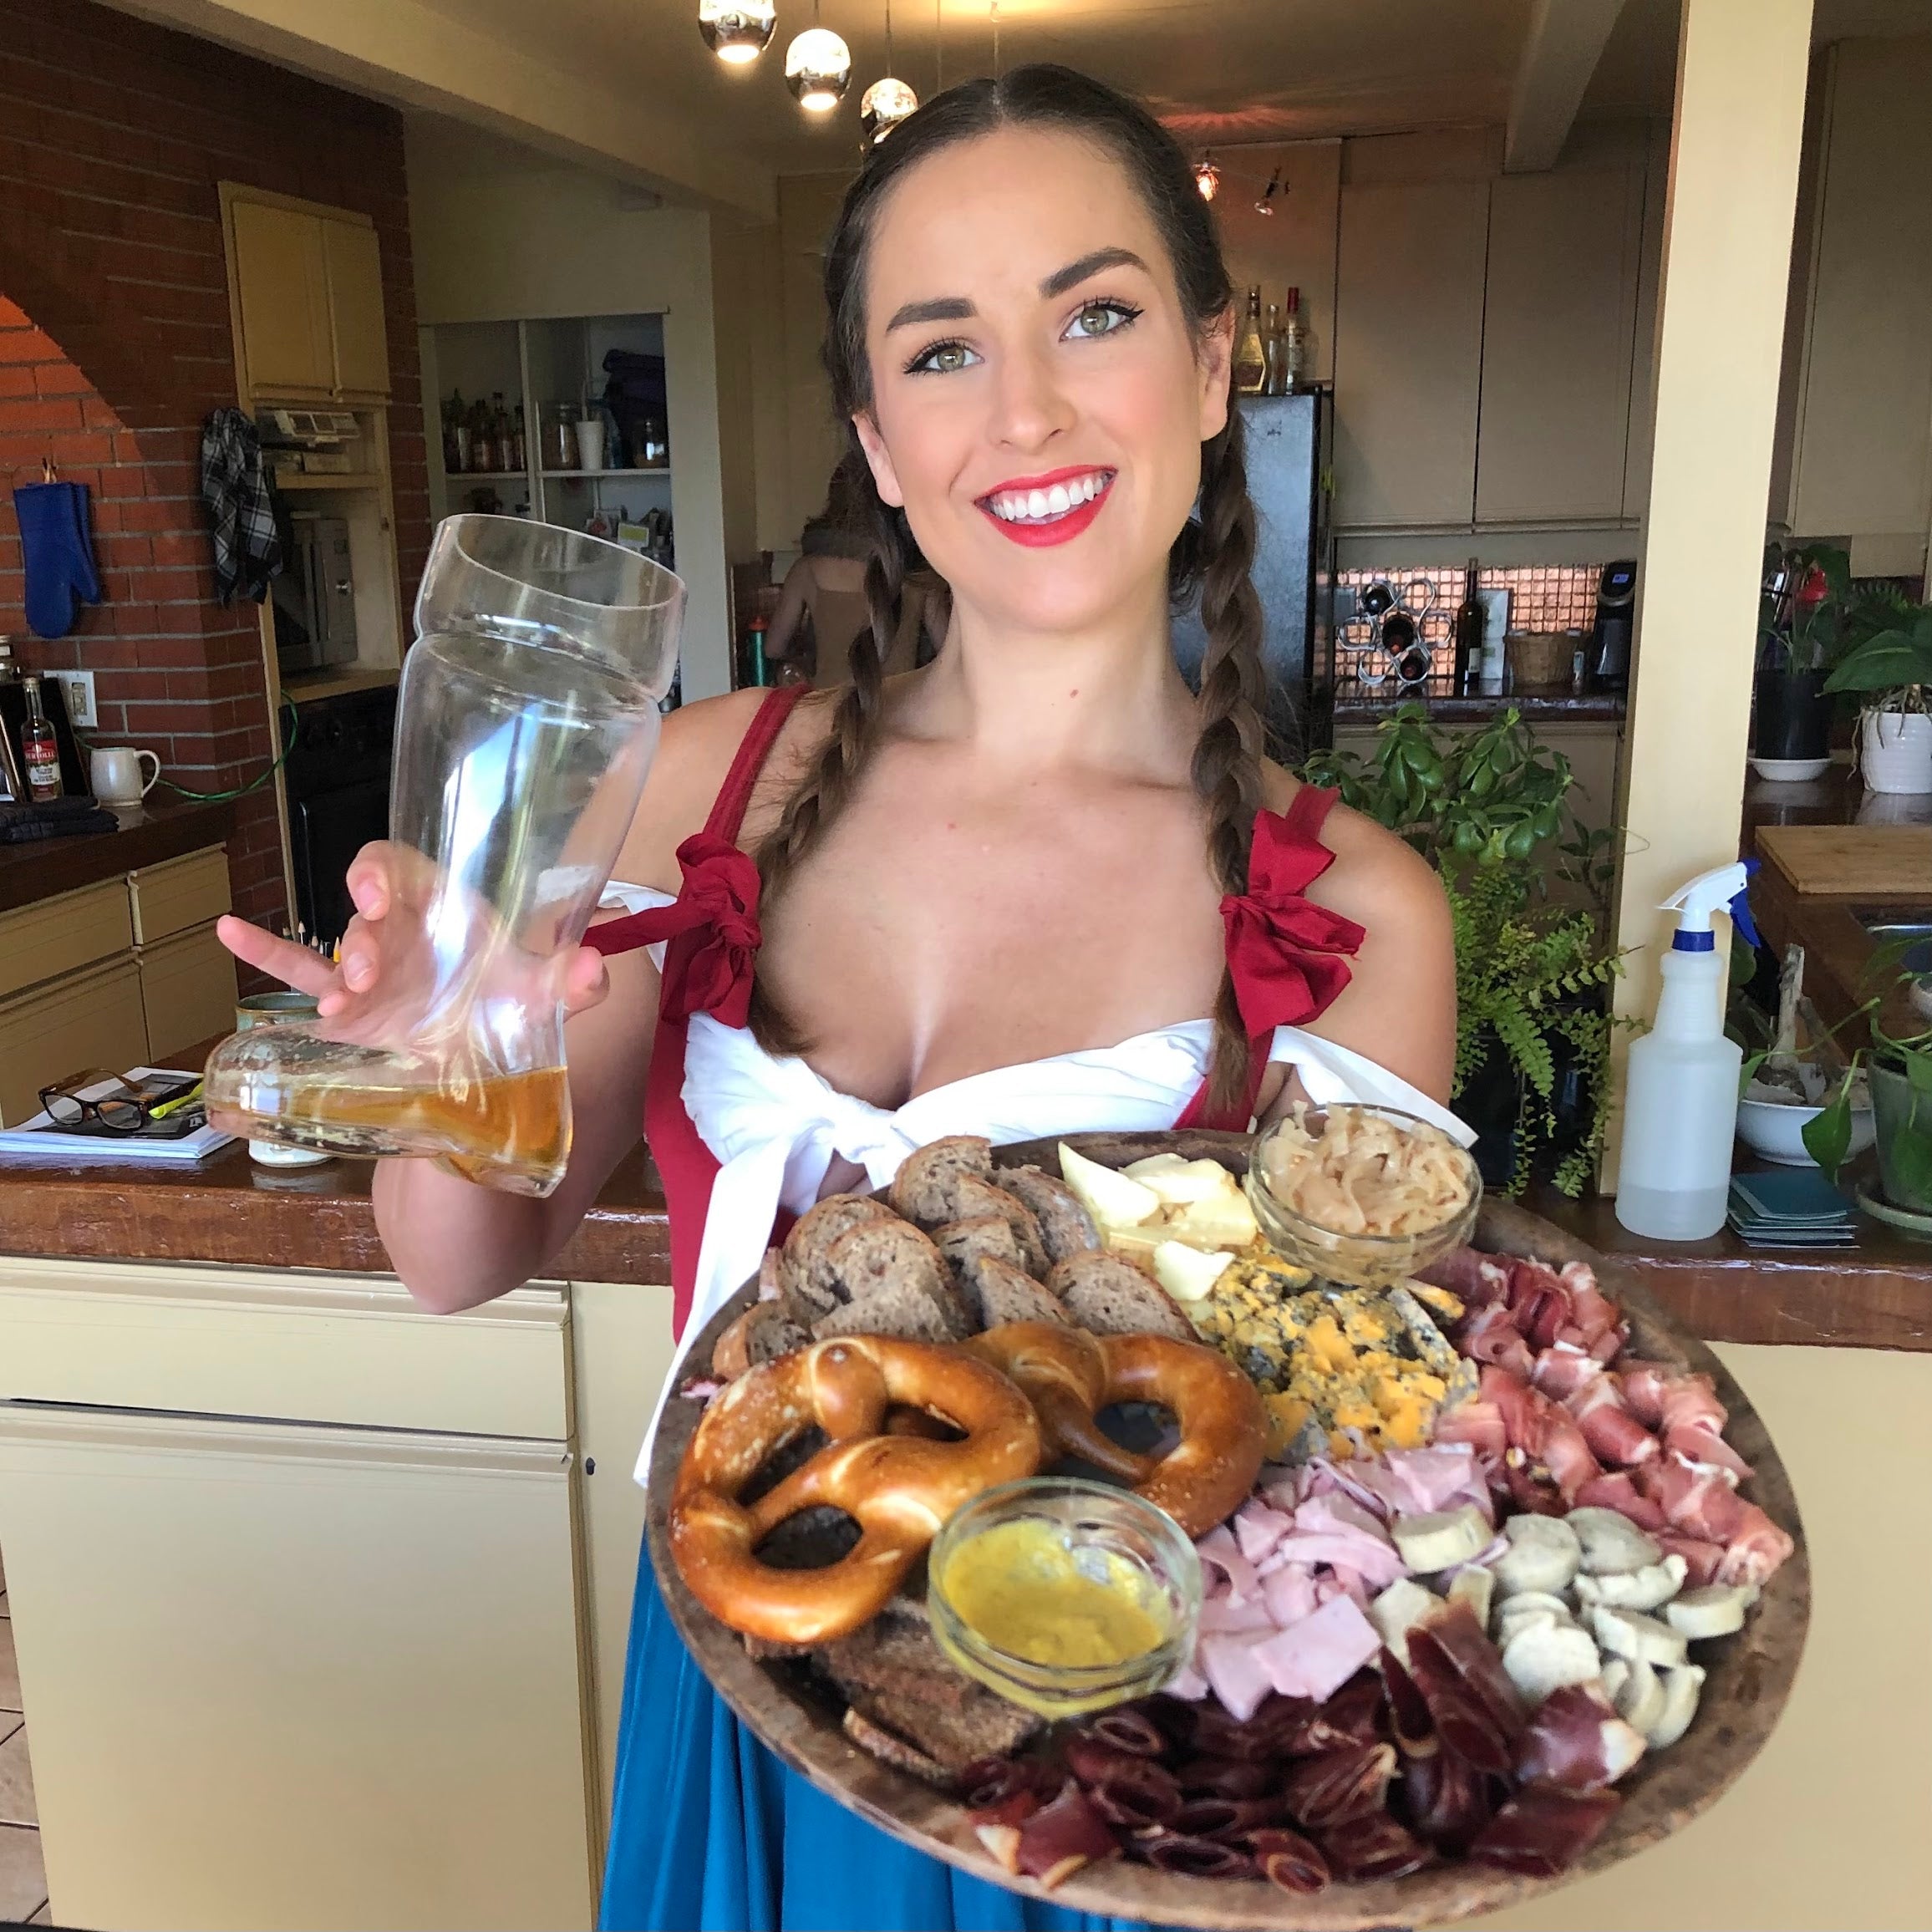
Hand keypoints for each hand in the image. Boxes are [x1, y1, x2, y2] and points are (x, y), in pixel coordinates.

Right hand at [216, 841, 614, 1024]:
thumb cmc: (504, 1010)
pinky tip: (228, 928)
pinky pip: (296, 972)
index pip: (401, 868)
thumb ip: (573, 982)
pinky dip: (263, 951)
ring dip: (336, 967)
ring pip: (337, 949)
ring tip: (344, 1002)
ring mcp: (368, 969)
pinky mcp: (346, 1008)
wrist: (482, 1067)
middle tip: (370, 973)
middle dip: (363, 936)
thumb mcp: (540, 997)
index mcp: (442, 912)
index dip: (380, 872)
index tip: (377, 900)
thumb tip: (596, 968)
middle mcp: (401, 932)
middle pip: (365, 909)